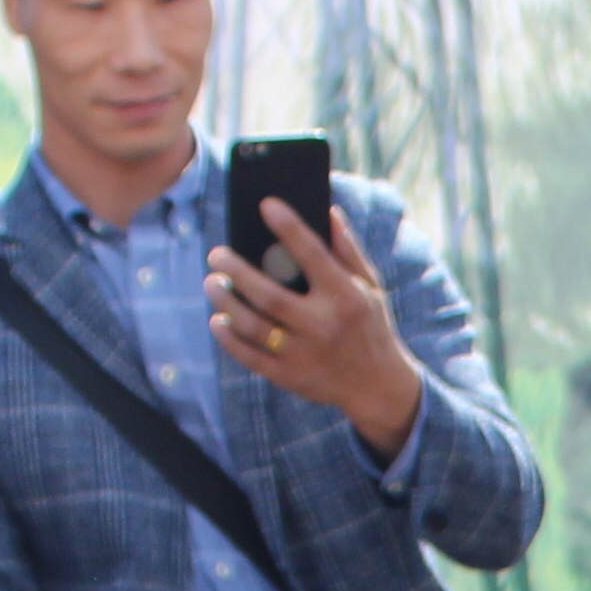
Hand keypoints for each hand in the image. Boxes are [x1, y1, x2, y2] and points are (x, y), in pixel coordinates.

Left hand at [207, 201, 424, 459]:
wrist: (378, 386)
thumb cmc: (369, 325)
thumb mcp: (369, 287)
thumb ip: (348, 251)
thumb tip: (327, 211)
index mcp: (346, 298)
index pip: (314, 256)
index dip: (290, 228)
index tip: (266, 204)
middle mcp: (324, 327)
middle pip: (269, 295)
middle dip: (237, 271)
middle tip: (216, 254)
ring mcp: (305, 355)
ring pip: (254, 326)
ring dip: (226, 302)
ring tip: (212, 282)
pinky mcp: (290, 377)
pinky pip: (250, 357)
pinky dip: (229, 338)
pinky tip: (218, 319)